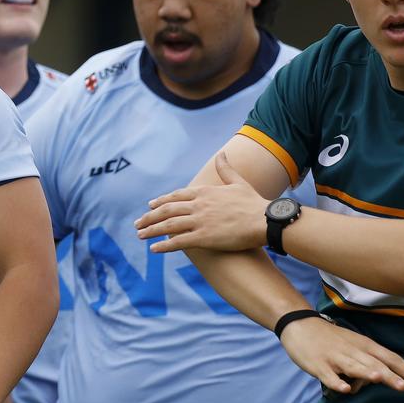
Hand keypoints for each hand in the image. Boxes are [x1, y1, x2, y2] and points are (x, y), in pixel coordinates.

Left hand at [134, 154, 269, 252]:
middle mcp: (198, 205)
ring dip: (151, 230)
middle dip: (150, 217)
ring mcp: (200, 221)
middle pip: (167, 210)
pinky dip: (164, 246)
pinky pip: (178, 242)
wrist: (266, 220)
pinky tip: (154, 249)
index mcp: (205, 192)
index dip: (162, 201)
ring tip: (139, 235)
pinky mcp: (204, 238)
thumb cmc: (254, 203)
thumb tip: (221, 153)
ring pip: (168, 225)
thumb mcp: (238, 182)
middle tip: (137, 223)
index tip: (150, 205)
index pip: (176, 196)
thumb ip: (226, 169)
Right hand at [279, 316, 403, 395]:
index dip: (403, 369)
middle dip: (389, 375)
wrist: (300, 324)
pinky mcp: (318, 365)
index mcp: (363, 344)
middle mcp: (352, 350)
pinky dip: (336, 382)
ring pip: (353, 366)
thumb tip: (381, 377)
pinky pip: (329, 376)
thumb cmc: (331, 337)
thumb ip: (368, 359)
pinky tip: (344, 389)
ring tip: (378, 379)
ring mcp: (335, 358)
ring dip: (366, 373)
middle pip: (373, 363)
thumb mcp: (353, 343)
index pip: (388, 357)